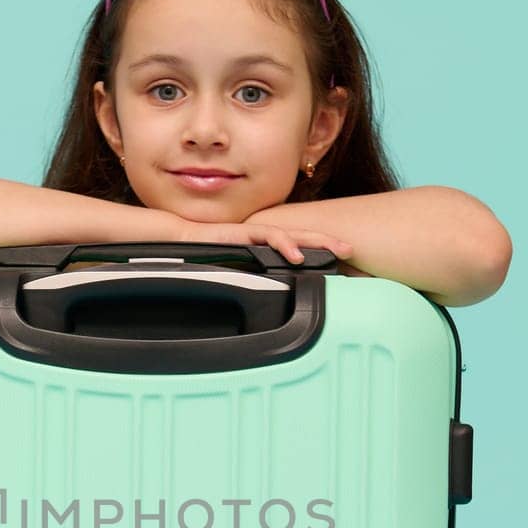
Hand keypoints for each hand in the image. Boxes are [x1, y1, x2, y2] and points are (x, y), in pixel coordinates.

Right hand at [168, 210, 354, 265]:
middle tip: (352, 251)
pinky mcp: (243, 232)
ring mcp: (254, 232)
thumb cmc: (201, 255)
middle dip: (329, 241)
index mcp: (263, 243)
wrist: (175, 240)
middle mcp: (263, 235)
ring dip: (317, 241)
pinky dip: (285, 244)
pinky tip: (297, 255)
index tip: (340, 260)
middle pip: (303, 235)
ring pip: (293, 233)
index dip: (319, 247)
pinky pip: (268, 237)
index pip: (297, 242)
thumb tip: (267, 295)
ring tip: (336, 251)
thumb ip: (251, 275)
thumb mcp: (232, 268)